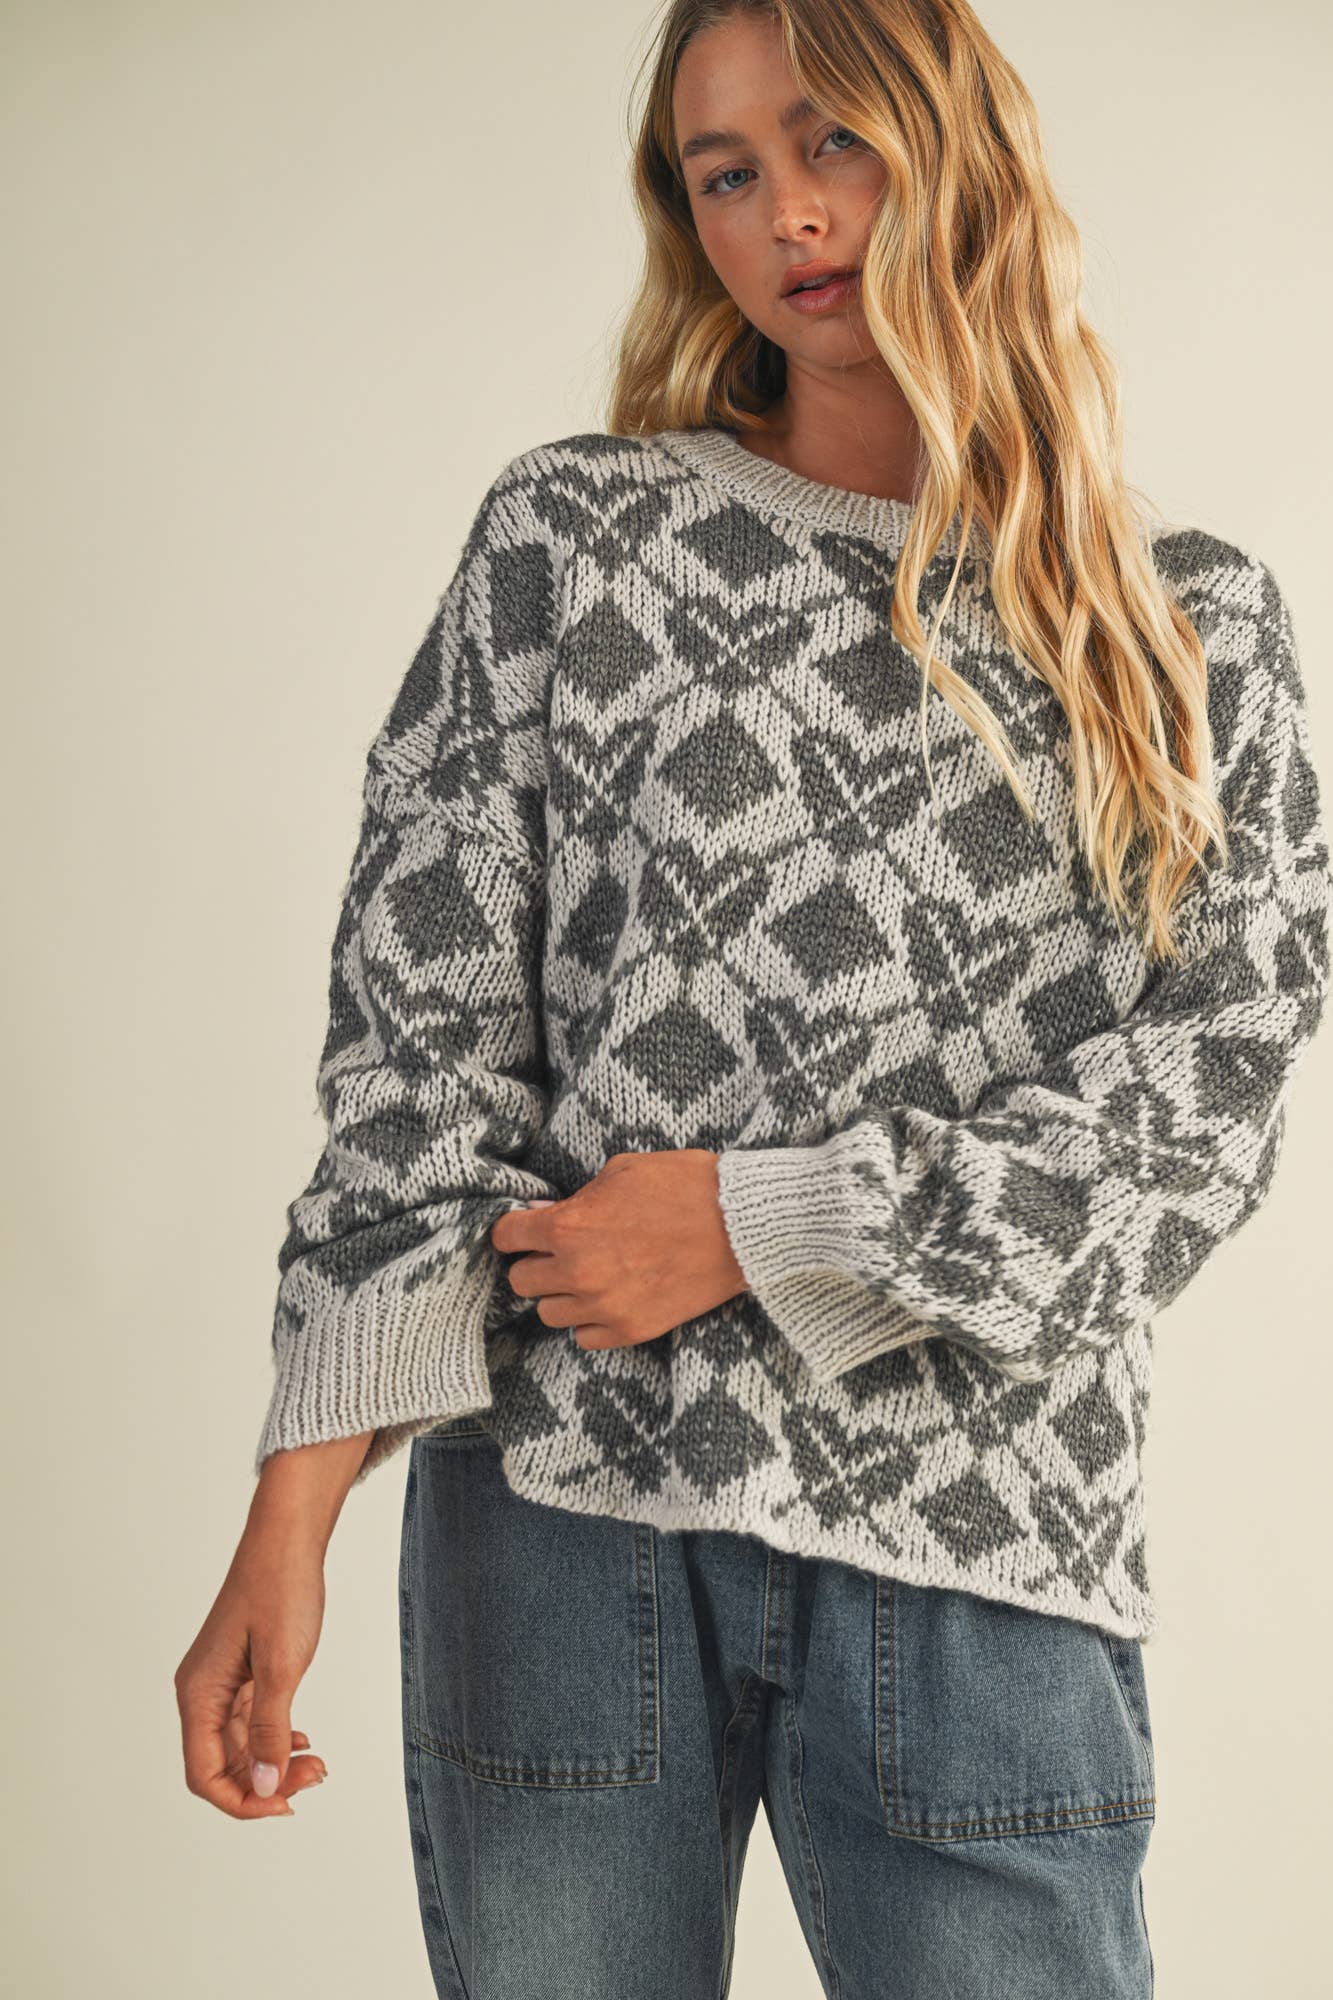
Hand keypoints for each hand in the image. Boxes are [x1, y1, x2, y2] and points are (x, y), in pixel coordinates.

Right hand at [174, 1506, 331, 1818]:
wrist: (287, 1541)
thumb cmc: (281, 1590)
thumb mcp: (282, 1666)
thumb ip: (271, 1729)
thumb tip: (265, 1786)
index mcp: (199, 1694)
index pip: (203, 1775)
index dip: (241, 1801)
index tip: (285, 1805)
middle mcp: (201, 1693)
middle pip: (222, 1765)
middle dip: (266, 1782)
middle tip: (316, 1775)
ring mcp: (220, 1684)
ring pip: (239, 1747)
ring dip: (275, 1762)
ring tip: (318, 1762)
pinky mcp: (240, 1673)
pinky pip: (250, 1723)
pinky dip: (275, 1738)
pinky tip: (302, 1740)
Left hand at [489, 1149, 748, 1352]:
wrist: (743, 1226)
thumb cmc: (686, 1186)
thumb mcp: (623, 1170)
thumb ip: (578, 1196)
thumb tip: (546, 1211)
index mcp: (570, 1225)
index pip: (507, 1237)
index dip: (515, 1230)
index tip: (525, 1229)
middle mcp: (578, 1271)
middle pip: (521, 1281)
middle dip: (536, 1262)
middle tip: (560, 1251)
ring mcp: (604, 1306)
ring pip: (548, 1314)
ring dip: (561, 1294)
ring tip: (588, 1276)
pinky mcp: (631, 1330)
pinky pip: (583, 1338)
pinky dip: (589, 1321)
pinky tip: (609, 1298)